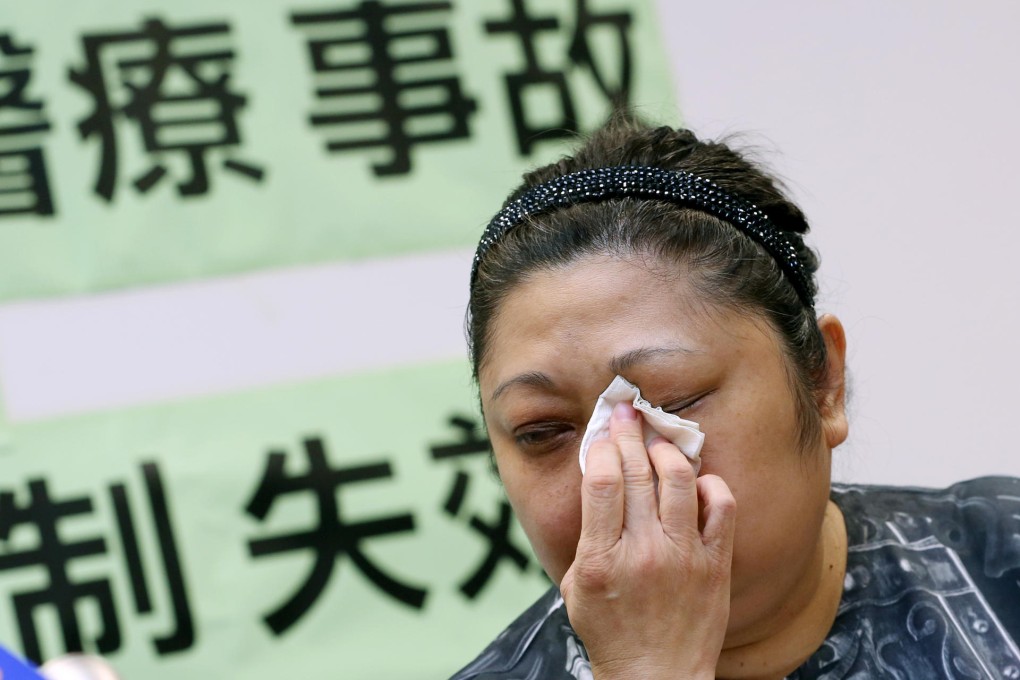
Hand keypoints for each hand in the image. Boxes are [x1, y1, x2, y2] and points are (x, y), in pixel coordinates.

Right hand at [559, 401, 735, 679]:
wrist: (654, 677)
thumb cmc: (610, 632)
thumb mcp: (576, 586)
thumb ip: (586, 536)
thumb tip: (598, 481)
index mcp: (600, 559)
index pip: (603, 482)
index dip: (602, 448)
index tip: (602, 435)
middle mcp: (643, 553)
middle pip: (639, 472)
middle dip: (629, 433)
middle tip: (627, 413)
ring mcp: (683, 558)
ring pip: (680, 480)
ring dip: (667, 450)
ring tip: (658, 439)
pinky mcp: (715, 566)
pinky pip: (722, 509)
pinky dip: (711, 485)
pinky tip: (698, 479)